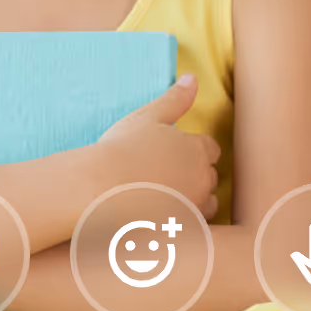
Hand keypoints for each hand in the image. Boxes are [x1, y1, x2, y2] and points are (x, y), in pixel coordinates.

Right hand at [96, 75, 219, 219]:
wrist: (99, 188)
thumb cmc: (122, 148)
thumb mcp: (148, 116)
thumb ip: (175, 99)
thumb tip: (192, 78)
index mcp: (197, 150)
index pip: (211, 150)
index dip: (193, 151)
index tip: (173, 154)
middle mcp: (202, 180)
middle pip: (210, 178)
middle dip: (194, 176)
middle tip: (163, 175)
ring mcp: (192, 208)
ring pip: (206, 205)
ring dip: (193, 201)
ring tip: (164, 198)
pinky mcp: (181, 231)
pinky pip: (192, 230)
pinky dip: (182, 223)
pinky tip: (161, 218)